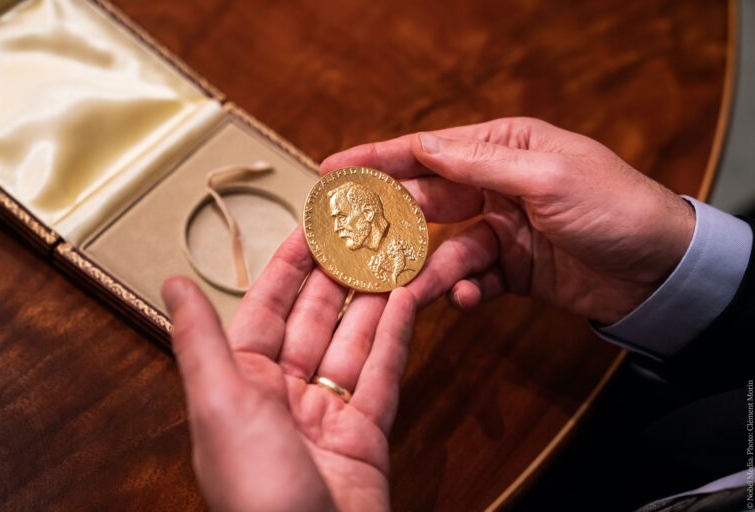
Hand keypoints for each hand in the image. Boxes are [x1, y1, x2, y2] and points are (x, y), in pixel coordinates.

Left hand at [162, 230, 414, 511]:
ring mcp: (327, 413)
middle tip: (363, 233)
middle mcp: (283, 395)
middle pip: (316, 318)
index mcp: (241, 384)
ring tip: (393, 256)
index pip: (268, 307)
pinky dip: (396, 335)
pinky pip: (382, 372)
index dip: (290, 264)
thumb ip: (201, 341)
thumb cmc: (256, 493)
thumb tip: (175, 285)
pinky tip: (407, 301)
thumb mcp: (220, 405)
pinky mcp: (366, 433)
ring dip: (373, 298)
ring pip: (353, 340)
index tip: (312, 226)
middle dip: (339, 274)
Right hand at [321, 118, 694, 323]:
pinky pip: (471, 279)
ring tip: (405, 289)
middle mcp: (495, 185)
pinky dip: (464, 291)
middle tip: (352, 242)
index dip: (378, 159)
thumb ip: (480, 164)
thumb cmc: (613, 207)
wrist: (661, 270)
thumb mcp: (546, 176)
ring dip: (426, 270)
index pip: (429, 150)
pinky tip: (465, 299)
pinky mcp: (511, 269)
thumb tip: (421, 146)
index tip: (331, 169)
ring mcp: (501, 230)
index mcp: (503, 148)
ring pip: (444, 248)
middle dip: (391, 222)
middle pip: (426, 201)